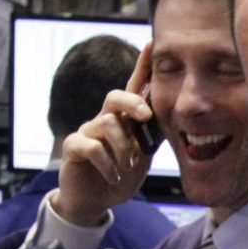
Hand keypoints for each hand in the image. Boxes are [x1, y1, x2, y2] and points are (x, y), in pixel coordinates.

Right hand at [53, 44, 155, 225]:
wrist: (93, 203)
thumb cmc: (119, 176)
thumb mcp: (142, 157)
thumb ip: (152, 137)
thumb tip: (174, 118)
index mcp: (123, 121)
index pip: (133, 89)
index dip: (141, 67)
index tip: (151, 45)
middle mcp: (104, 120)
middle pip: (115, 96)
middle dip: (133, 103)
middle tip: (146, 117)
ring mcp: (87, 132)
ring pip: (108, 124)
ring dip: (123, 148)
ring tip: (127, 167)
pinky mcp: (73, 147)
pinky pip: (91, 146)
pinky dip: (108, 163)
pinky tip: (114, 177)